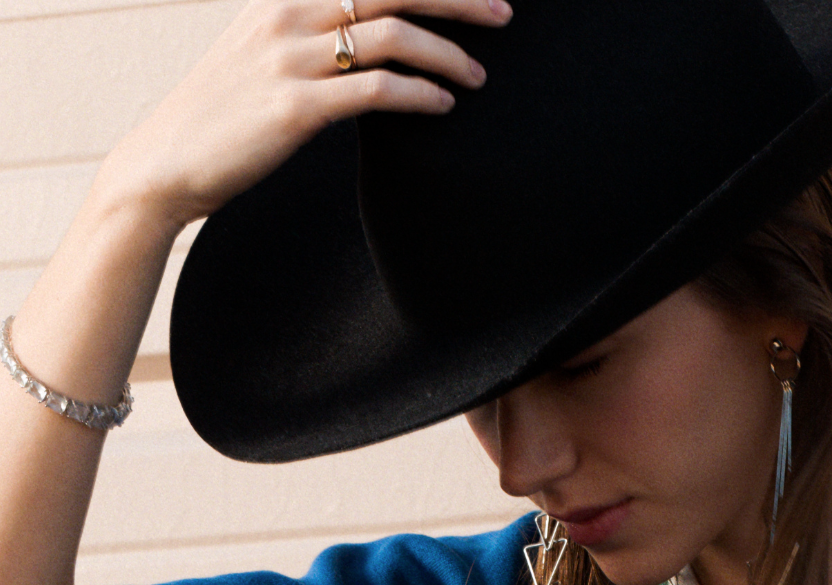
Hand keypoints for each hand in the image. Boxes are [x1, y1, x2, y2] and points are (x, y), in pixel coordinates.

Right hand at [102, 0, 509, 233]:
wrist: (167, 163)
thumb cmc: (223, 119)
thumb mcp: (263, 57)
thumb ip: (311, 39)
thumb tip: (364, 44)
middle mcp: (289, 13)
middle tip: (504, 13)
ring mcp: (290, 57)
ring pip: (392, 35)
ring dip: (447, 54)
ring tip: (478, 78)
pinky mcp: (296, 107)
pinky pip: (376, 89)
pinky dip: (419, 94)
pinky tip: (443, 106)